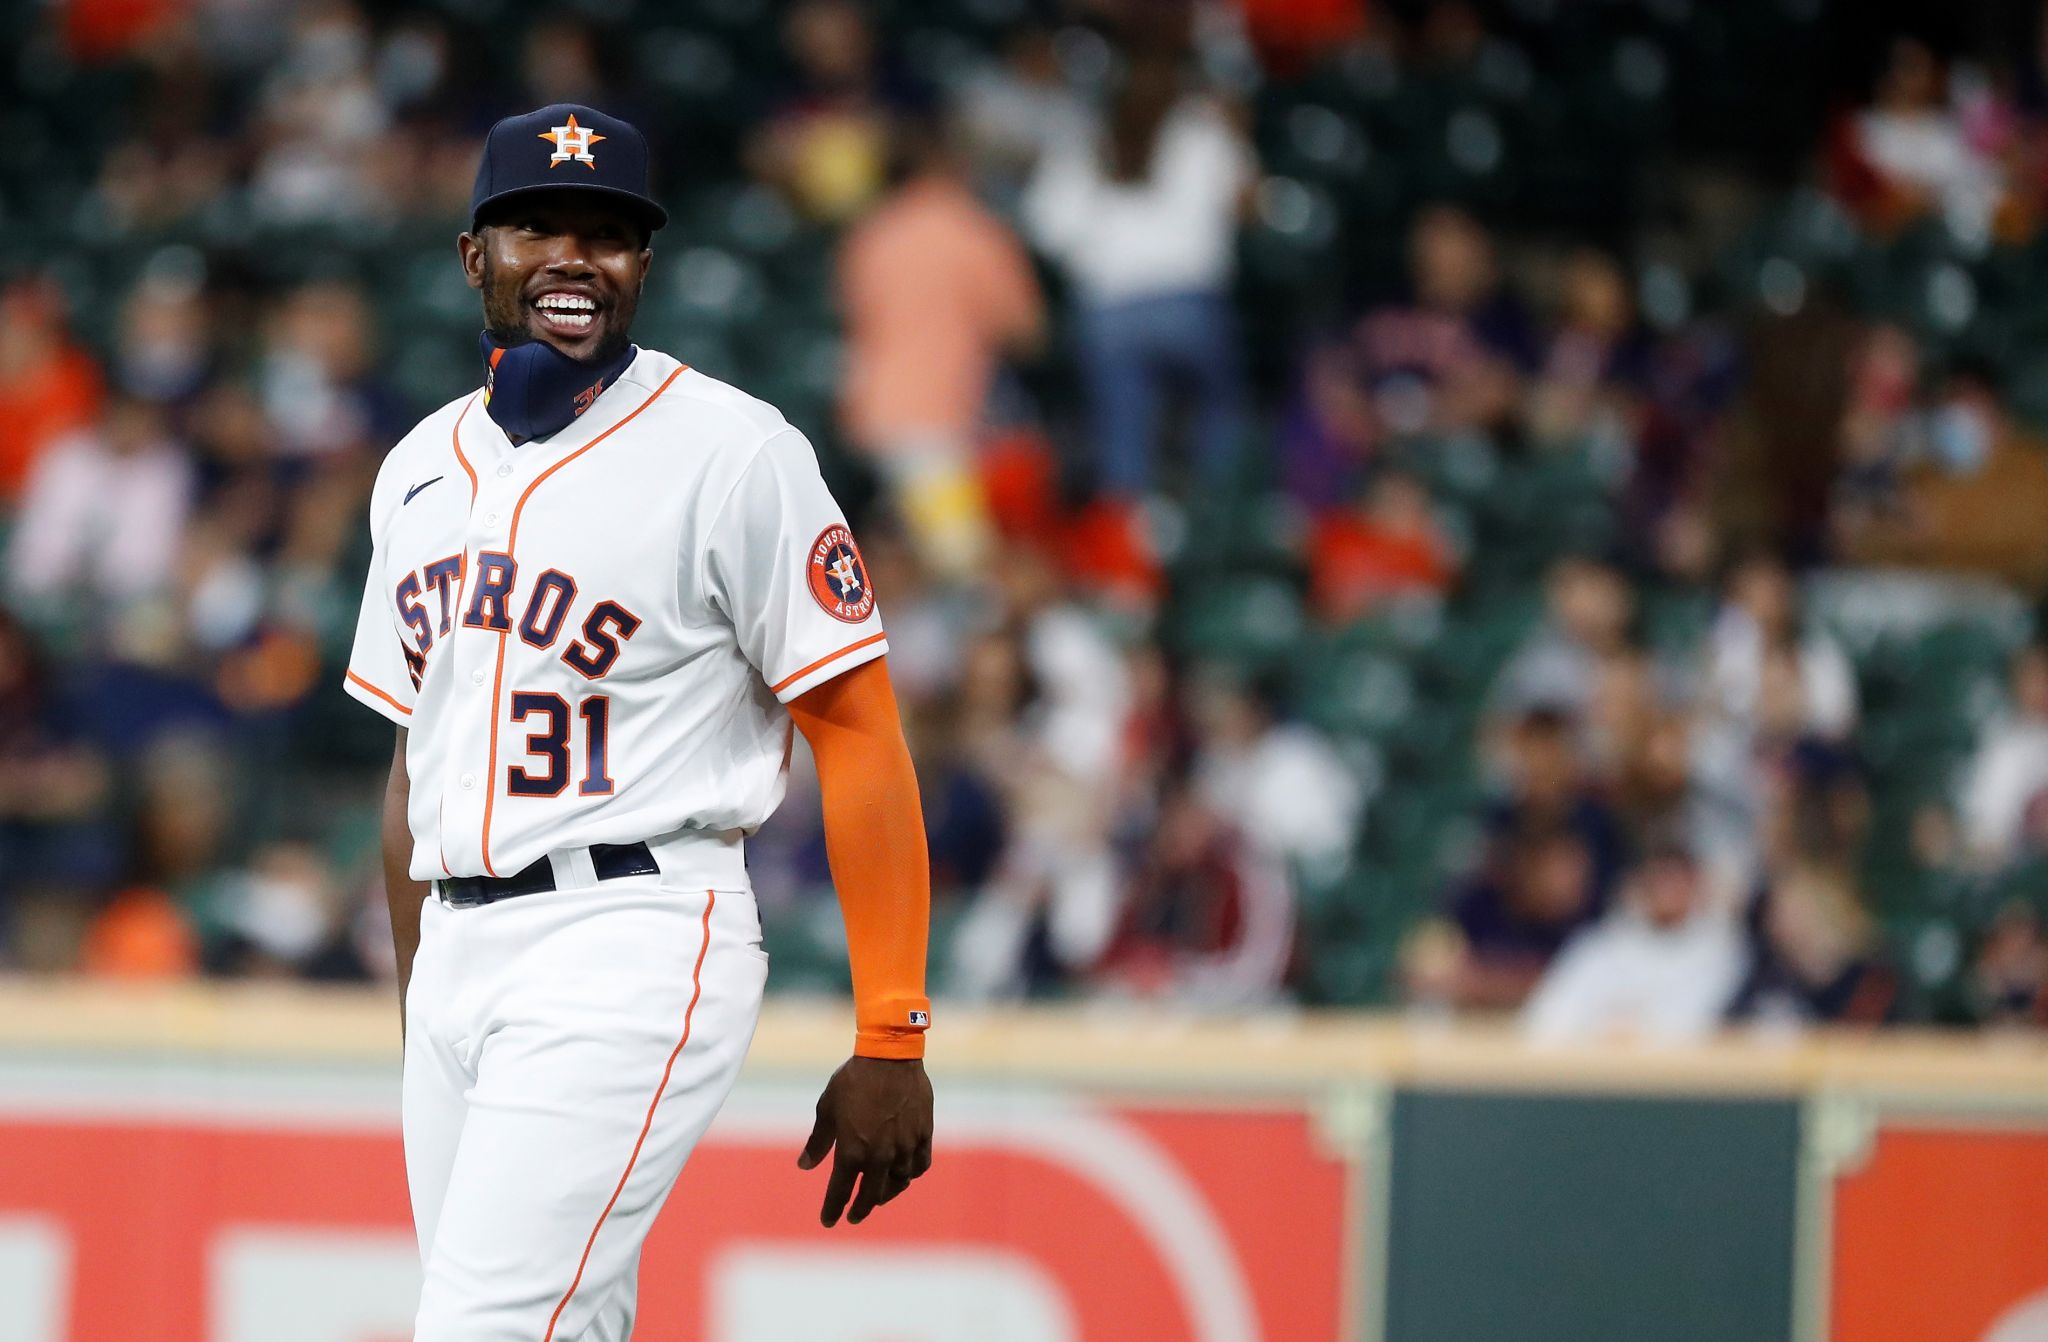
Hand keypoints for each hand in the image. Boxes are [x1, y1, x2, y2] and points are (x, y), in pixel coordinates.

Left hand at [796, 1055, 932, 1226]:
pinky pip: (919, 1165)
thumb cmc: (853, 1080)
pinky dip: (910, 1174)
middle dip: (860, 1209)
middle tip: (853, 1216)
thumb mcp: (827, 1109)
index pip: (840, 1191)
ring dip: (886, 1194)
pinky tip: (904, 1174)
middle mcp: (879, 1156)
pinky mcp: (922, 1135)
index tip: (828, 1220)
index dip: (832, 1209)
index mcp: (852, 1151)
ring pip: (897, 1183)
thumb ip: (818, 1141)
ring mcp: (903, 1147)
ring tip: (879, 1196)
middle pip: (871, 1196)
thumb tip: (804, 1165)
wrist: (890, 1056)